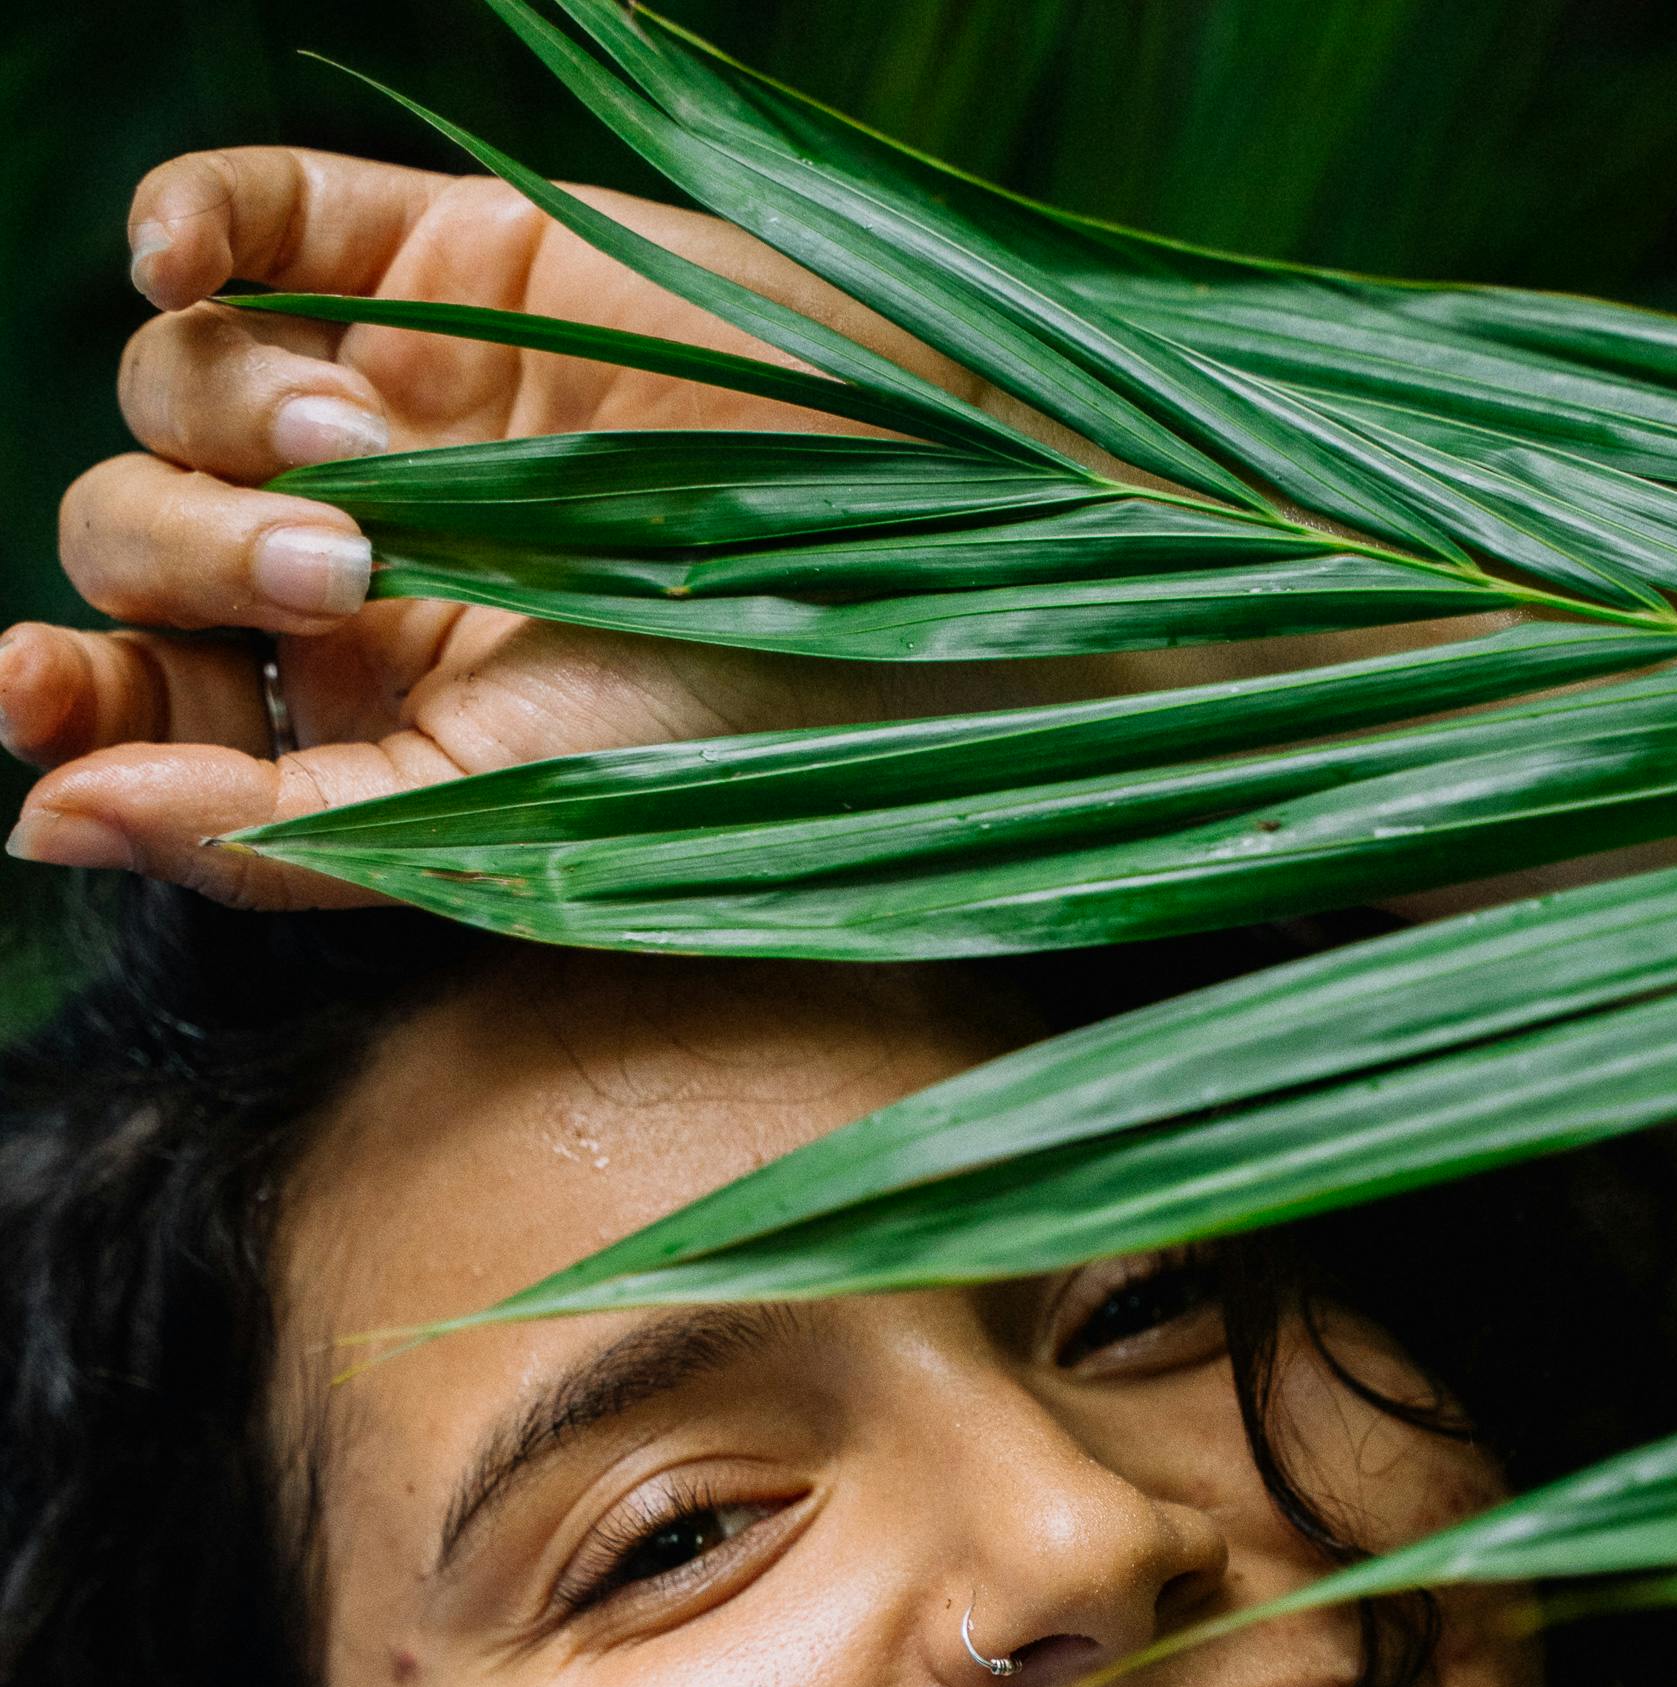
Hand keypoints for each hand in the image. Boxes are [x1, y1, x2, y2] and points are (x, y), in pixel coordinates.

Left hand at [0, 147, 1033, 907]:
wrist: (936, 569)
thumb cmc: (752, 734)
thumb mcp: (502, 822)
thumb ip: (269, 832)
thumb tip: (36, 820)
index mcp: (366, 715)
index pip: (144, 694)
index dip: (65, 690)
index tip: (31, 691)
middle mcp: (366, 560)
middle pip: (140, 534)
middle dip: (191, 559)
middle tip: (343, 577)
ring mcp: (402, 402)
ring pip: (175, 381)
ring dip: (224, 416)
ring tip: (373, 453)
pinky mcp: (446, 262)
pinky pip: (251, 215)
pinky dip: (192, 220)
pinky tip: (185, 258)